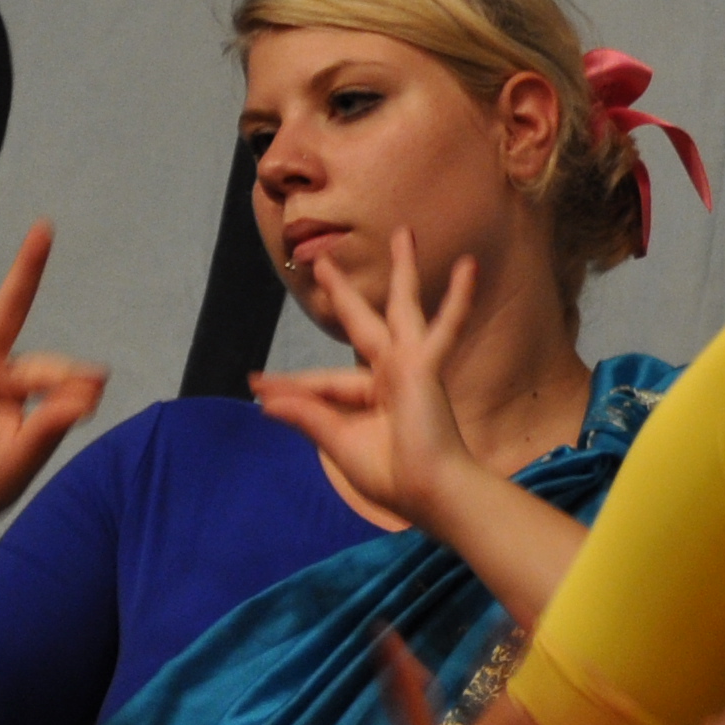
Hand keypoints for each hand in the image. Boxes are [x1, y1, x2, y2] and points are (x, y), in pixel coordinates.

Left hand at [251, 232, 484, 527]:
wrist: (430, 490)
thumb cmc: (393, 477)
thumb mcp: (338, 443)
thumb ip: (308, 416)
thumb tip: (264, 400)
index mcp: (372, 398)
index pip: (323, 382)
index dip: (287, 386)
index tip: (255, 384)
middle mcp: (392, 375)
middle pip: (364, 323)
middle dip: (342, 294)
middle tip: (319, 262)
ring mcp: (411, 366)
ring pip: (405, 307)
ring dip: (404, 270)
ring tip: (405, 234)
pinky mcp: (426, 365)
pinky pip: (445, 326)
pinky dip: (459, 298)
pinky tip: (468, 266)